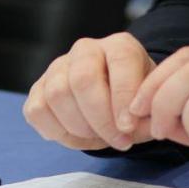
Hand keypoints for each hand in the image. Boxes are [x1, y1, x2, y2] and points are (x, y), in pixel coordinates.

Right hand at [23, 32, 157, 151]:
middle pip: (82, 79)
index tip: (128, 128)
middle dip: (100, 119)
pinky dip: (57, 132)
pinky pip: (37, 110)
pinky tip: (77, 136)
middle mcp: (86, 49)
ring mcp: (58, 67)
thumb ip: (149, 115)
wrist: (115, 104)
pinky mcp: (38, 89)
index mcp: (120, 46)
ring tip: (99, 138)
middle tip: (117, 141)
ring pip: (57, 94)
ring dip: (79, 127)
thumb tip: (132, 126)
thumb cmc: (135, 103)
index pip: (119, 62)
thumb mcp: (151, 106)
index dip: (123, 98)